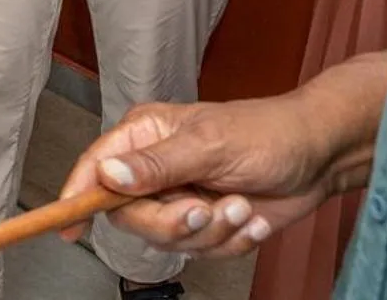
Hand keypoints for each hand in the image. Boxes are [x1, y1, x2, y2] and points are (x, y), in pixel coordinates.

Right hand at [58, 98, 340, 257]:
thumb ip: (156, 165)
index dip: (77, 196)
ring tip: (241, 208)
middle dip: (173, 223)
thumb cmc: (267, 134)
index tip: (67, 226)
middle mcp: (156, 169)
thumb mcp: (210, 146)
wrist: (319, 157)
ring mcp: (181, 197)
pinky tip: (251, 218)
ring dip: (213, 232)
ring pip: (169, 239)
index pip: (97, 168)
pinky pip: (203, 251)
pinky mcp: (207, 222)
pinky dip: (232, 242)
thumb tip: (108, 175)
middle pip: (131, 215)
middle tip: (205, 211)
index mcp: (145, 136)